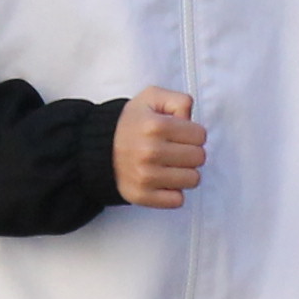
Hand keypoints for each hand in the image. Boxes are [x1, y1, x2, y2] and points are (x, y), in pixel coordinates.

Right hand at [115, 87, 206, 207]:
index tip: (180, 134)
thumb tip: (191, 120)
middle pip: (199, 158)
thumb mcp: (152, 98)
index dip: (193, 133)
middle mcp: (150, 152)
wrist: (98, 149)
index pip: (200, 135)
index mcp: (155, 126)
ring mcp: (146, 177)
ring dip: (185, 173)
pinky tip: (163, 181)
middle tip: (176, 150)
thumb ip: (179, 100)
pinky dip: (173, 192)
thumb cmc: (131, 123)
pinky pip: (177, 200)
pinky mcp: (142, 196)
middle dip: (191, 152)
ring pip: (192, 180)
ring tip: (170, 165)